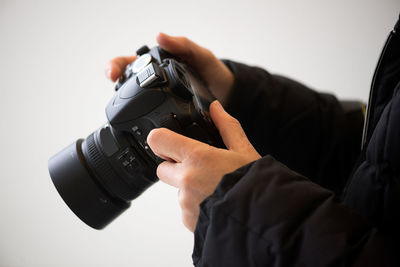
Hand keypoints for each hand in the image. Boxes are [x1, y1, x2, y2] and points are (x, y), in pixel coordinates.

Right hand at [105, 33, 234, 104]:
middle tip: (114, 86)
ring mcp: (160, 98)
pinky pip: (151, 114)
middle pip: (127, 82)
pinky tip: (140, 122)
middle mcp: (156, 80)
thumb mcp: (200, 55)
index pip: (131, 63)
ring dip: (126, 102)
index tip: (113, 72)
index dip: (118, 66)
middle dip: (117, 84)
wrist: (226, 93)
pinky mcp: (167, 112)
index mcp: (160, 63)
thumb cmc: (212, 71)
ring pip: (136, 100)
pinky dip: (143, 117)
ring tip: (122, 106)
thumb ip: (183, 46)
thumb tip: (160, 36)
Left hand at [147, 101, 260, 231]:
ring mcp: (186, 203)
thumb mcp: (243, 150)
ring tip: (215, 190)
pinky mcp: (189, 220)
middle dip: (175, 167)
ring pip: (178, 190)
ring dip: (190, 189)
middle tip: (200, 169)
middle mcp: (186, 180)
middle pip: (162, 168)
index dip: (160, 140)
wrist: (264, 219)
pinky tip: (215, 204)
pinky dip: (197, 207)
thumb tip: (215, 108)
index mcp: (197, 157)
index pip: (158, 140)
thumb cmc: (255, 184)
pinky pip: (186, 209)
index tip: (168, 143)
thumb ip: (226, 126)